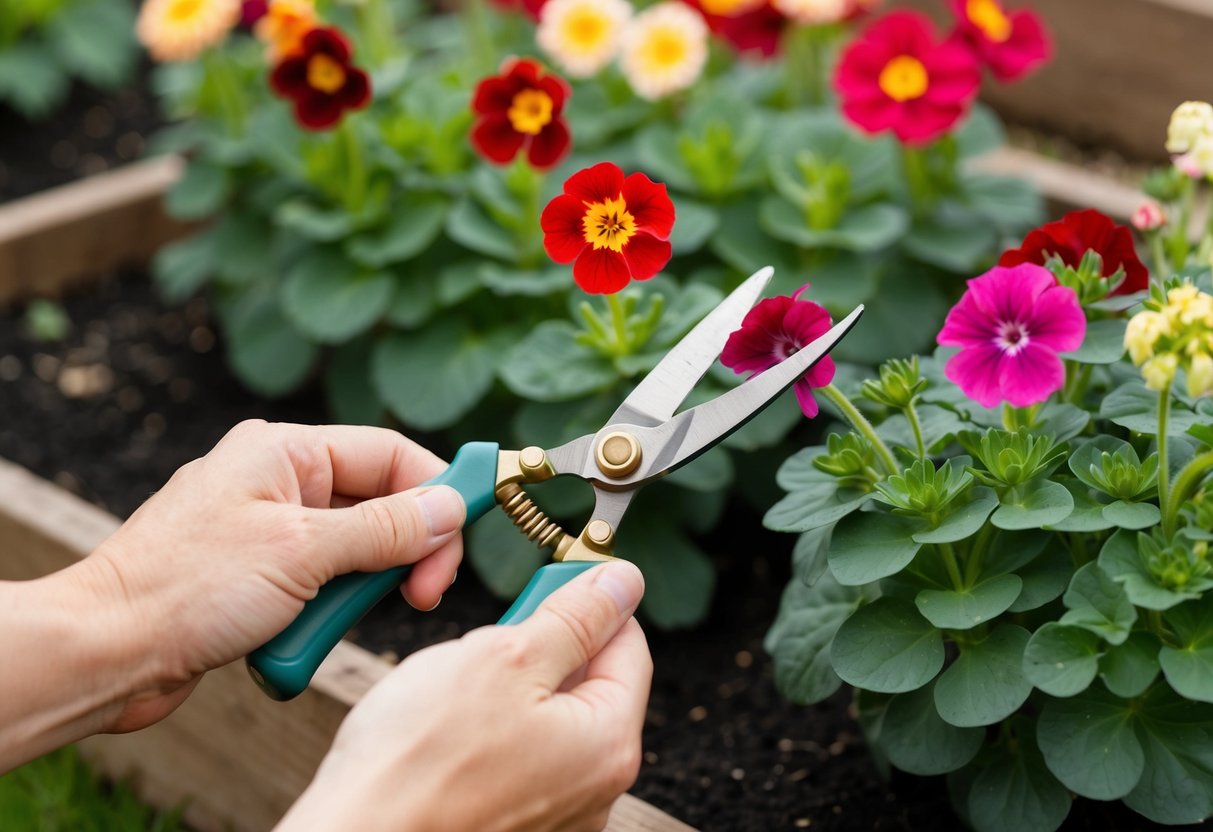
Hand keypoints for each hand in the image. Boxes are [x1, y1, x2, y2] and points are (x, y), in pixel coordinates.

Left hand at [79, 420, 467, 732]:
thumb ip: (386, 528)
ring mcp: (267, 530)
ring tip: (336, 619)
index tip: (468, 532)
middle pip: (379, 504)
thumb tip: (450, 507)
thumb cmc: (188, 587)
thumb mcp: (304, 550)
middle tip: (422, 594)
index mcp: (286, 452)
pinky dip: (325, 613)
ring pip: (354, 551)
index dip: (438, 490)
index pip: (391, 454)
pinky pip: (321, 584)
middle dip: (406, 551)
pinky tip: (306, 635)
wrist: (107, 650)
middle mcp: (278, 481)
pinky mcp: (258, 576)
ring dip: (357, 592)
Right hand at [280, 561, 650, 831]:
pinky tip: (446, 732)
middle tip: (490, 637)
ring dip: (510, 689)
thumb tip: (621, 583)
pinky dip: (489, 733)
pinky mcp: (514, 826)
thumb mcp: (504, 658)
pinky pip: (518, 759)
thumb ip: (573, 618)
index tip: (553, 578)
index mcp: (608, 744)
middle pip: (589, 685)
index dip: (591, 601)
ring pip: (548, 720)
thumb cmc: (417, 764)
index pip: (629, 646)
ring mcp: (555, 816)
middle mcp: (594, 790)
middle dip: (541, 648)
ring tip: (456, 689)